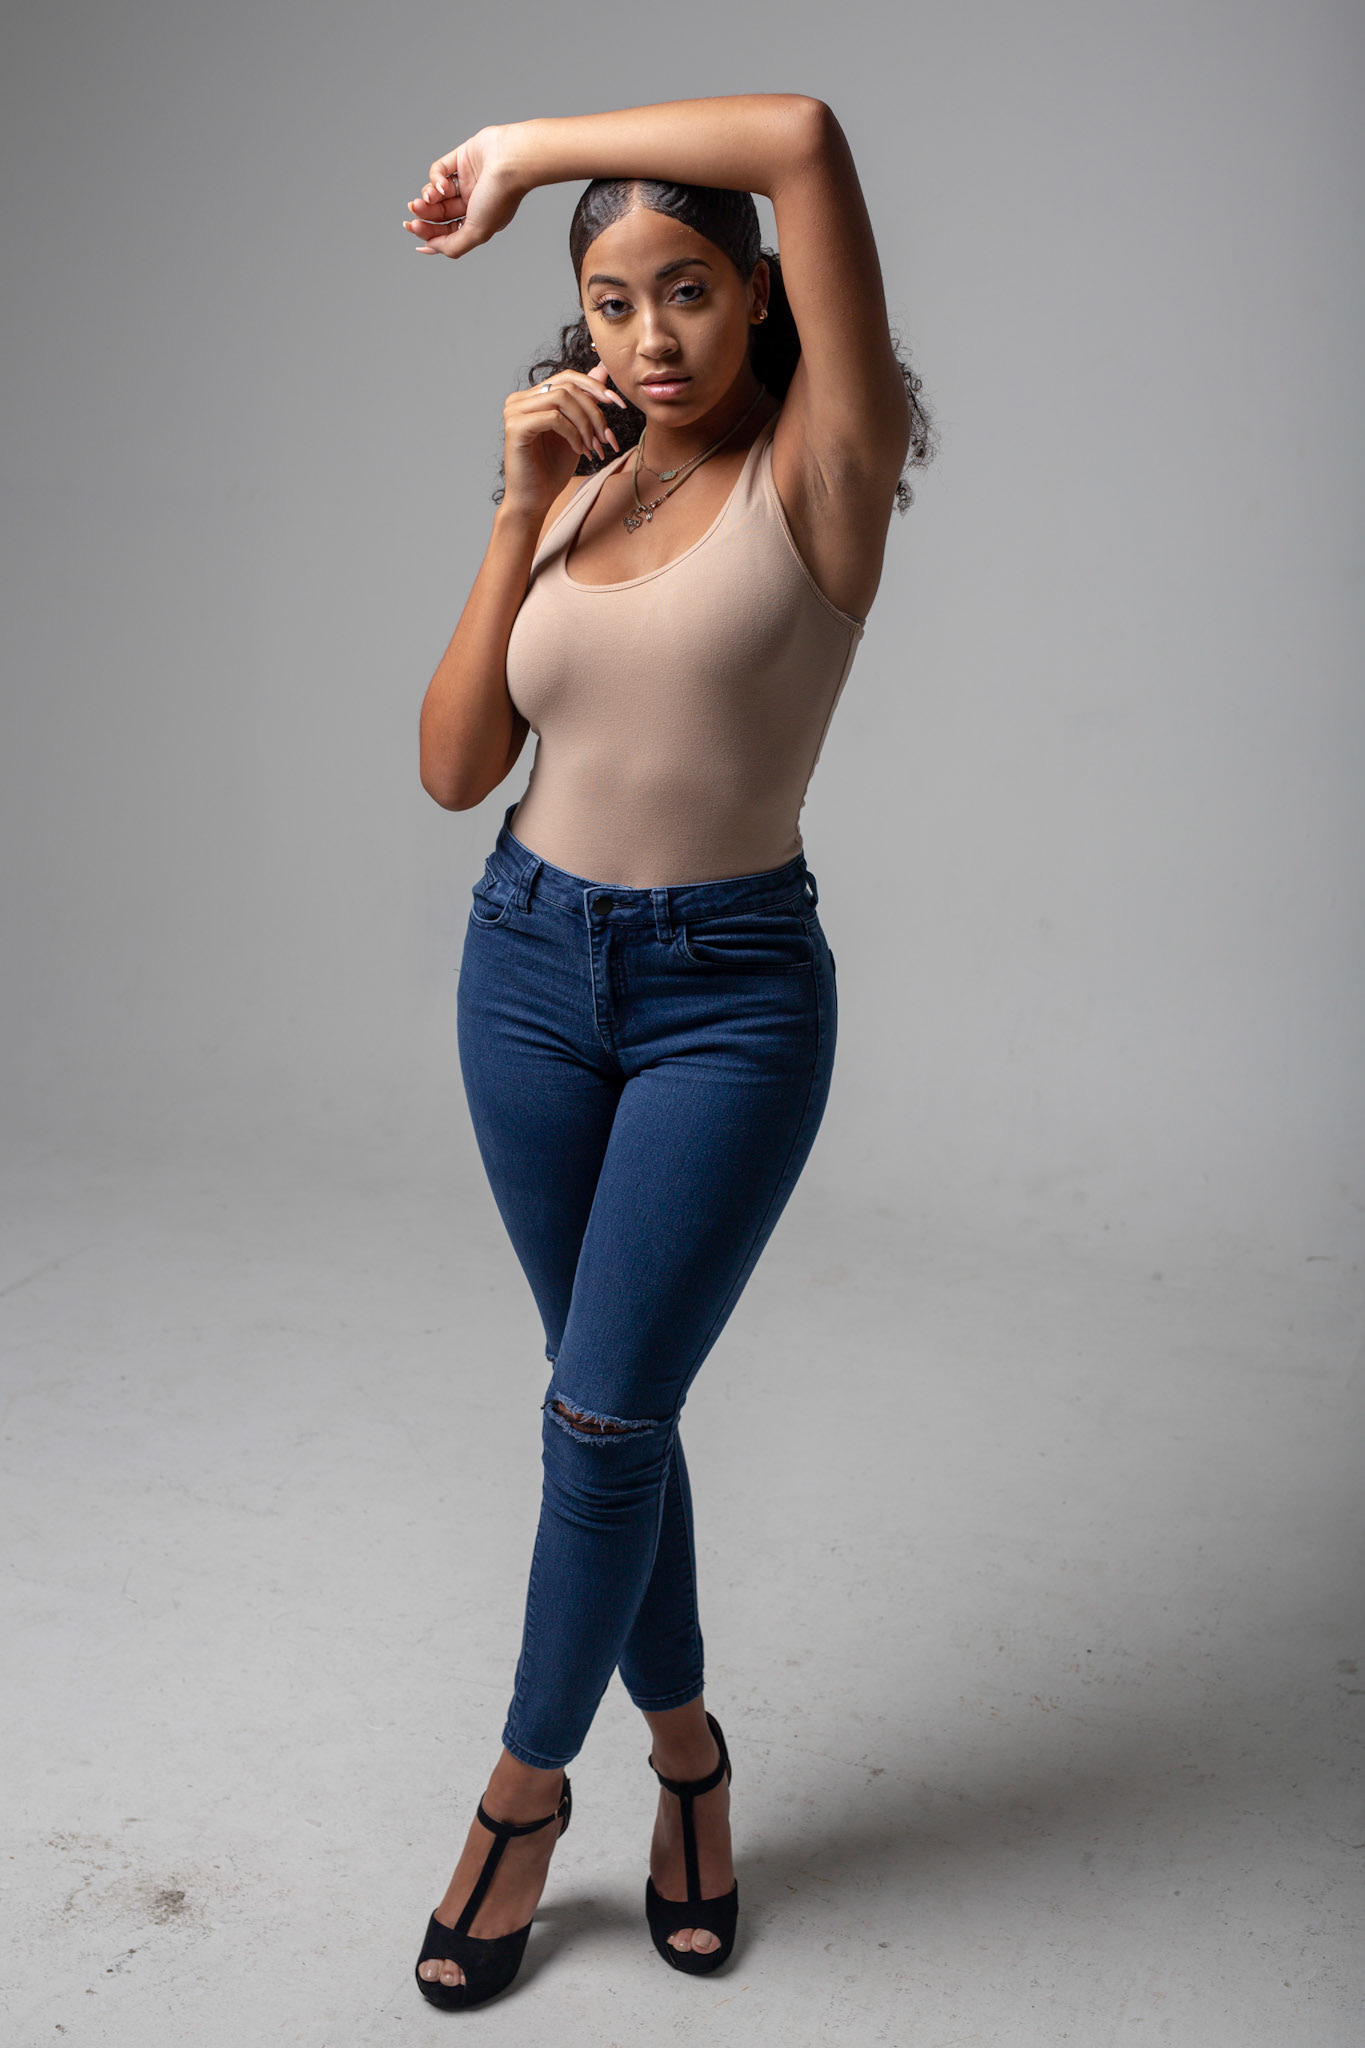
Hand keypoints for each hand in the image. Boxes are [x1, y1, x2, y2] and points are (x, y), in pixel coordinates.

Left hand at [405, 125, 522, 257]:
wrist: (512, 160)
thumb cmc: (500, 196)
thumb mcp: (477, 232)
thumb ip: (453, 246)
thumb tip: (429, 247)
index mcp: (479, 221)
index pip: (448, 232)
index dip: (428, 233)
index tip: (413, 229)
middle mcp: (473, 202)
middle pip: (440, 213)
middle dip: (425, 213)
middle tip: (414, 210)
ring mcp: (467, 179)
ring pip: (437, 192)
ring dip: (428, 195)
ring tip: (430, 196)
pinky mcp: (462, 158)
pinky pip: (440, 169)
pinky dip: (435, 177)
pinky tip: (441, 183)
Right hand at [501, 360, 628, 516]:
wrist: (535, 501)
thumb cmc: (552, 470)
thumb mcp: (577, 430)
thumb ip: (585, 400)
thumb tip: (602, 368)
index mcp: (533, 397)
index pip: (568, 377)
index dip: (596, 386)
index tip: (618, 404)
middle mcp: (520, 399)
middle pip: (567, 385)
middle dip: (594, 410)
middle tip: (606, 437)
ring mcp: (514, 411)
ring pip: (562, 398)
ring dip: (585, 423)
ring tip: (592, 447)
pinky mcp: (515, 427)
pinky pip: (554, 418)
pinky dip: (572, 433)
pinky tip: (578, 450)